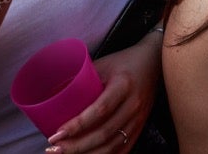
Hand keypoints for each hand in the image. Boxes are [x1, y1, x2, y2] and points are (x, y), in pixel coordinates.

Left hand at [46, 28, 158, 153]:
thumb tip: (54, 94)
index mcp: (124, 85)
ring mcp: (139, 119)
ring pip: (112, 145)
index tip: (56, 134)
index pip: (100, 110)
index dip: (78, 125)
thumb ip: (83, 80)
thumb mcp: (103, 64)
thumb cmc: (123, 62)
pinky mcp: (140, 127)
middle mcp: (134, 104)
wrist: (153, 62)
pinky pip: (123, 149)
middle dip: (77, 146)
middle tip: (54, 149)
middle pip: (104, 133)